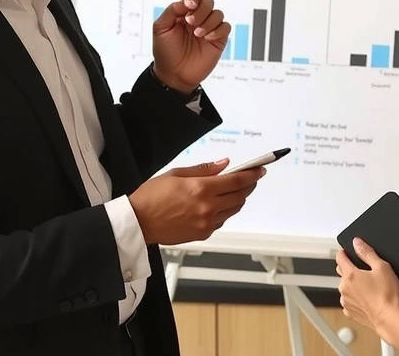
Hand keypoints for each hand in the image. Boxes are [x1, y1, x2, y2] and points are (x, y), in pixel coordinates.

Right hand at [128, 159, 263, 245]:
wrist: (138, 223)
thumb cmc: (151, 197)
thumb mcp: (176, 173)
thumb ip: (204, 169)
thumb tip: (224, 164)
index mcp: (201, 189)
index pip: (237, 180)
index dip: (252, 174)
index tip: (260, 169)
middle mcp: (207, 208)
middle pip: (240, 196)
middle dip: (248, 185)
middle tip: (249, 178)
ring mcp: (206, 223)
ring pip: (233, 210)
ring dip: (237, 199)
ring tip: (233, 190)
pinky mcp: (202, 234)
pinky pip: (222, 221)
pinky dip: (224, 212)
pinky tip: (216, 205)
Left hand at [152, 0, 230, 93]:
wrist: (174, 74)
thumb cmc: (166, 52)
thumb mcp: (160, 28)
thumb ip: (171, 11)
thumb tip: (185, 2)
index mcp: (184, 14)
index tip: (189, 5)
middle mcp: (197, 19)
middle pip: (208, 2)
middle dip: (201, 10)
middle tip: (191, 23)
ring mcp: (209, 29)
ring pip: (218, 13)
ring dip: (209, 21)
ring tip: (198, 34)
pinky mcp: (218, 40)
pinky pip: (225, 27)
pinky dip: (218, 30)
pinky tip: (207, 38)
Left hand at [335, 239, 398, 333]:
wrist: (390, 319)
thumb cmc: (388, 295)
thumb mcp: (382, 267)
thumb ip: (367, 252)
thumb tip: (357, 243)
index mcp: (350, 275)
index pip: (340, 257)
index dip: (344, 252)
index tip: (348, 251)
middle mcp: (344, 288)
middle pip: (342, 272)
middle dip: (351, 268)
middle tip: (366, 271)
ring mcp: (346, 301)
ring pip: (345, 287)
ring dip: (353, 284)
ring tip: (369, 287)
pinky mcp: (350, 312)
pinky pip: (349, 300)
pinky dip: (355, 297)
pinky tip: (368, 298)